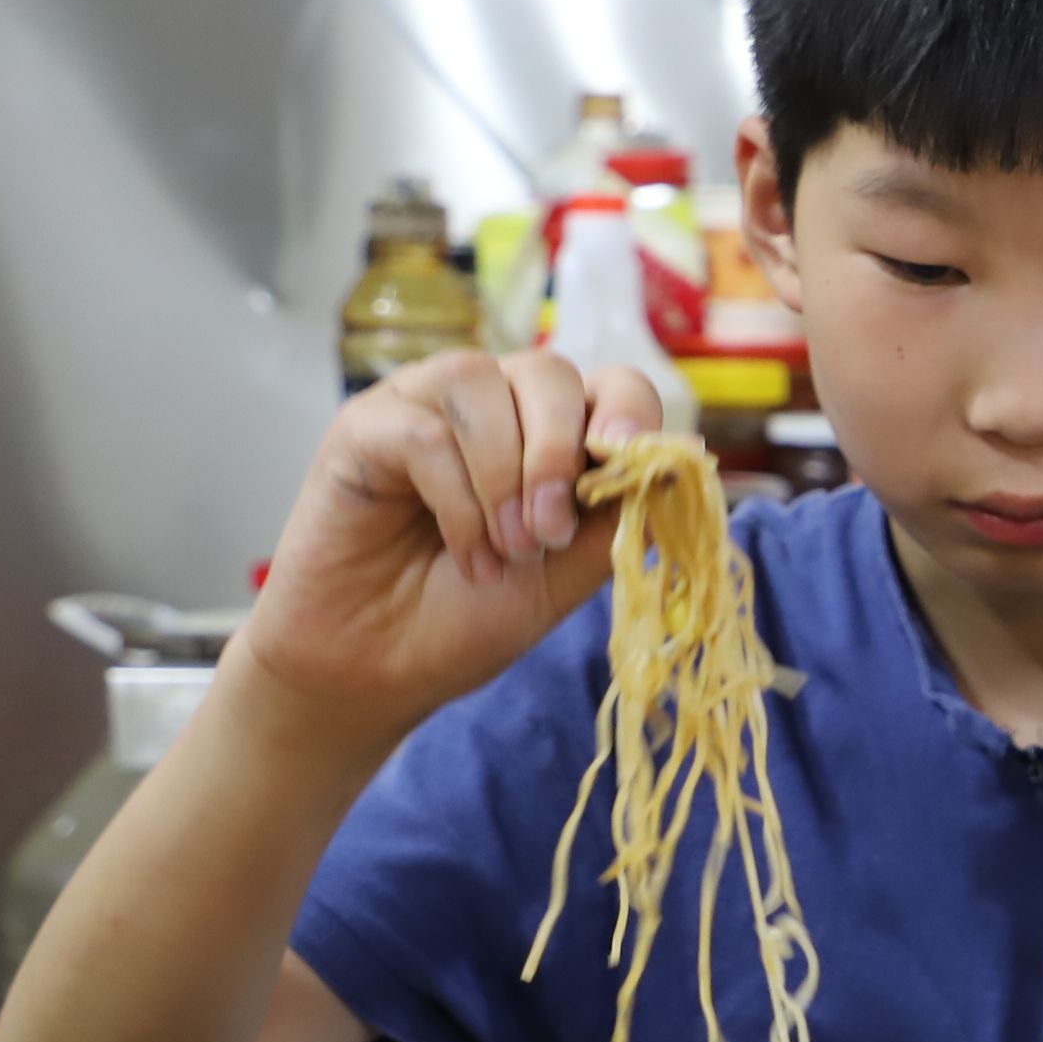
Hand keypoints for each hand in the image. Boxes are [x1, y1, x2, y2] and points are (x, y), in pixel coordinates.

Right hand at [232, 351, 665, 757]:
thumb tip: (676, 464)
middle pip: (547, 372)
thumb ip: (617, 517)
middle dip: (558, 453)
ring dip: (503, 475)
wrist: (381, 669)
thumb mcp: (568, 573)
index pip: (612, 383)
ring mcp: (426, 406)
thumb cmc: (471, 616)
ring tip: (506, 549)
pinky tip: (465, 555)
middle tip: (547, 535)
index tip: (627, 466)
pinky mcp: (365, 426)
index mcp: (553, 430)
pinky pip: (424, 430)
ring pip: (479, 382)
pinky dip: (456, 500)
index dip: (629, 413)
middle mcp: (493, 404)